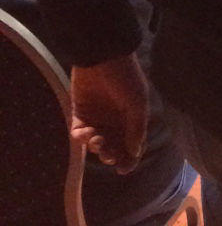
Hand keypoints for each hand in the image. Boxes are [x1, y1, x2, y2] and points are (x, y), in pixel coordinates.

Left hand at [70, 53, 149, 173]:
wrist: (102, 56)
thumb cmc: (125, 78)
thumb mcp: (137, 102)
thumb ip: (136, 128)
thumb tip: (135, 152)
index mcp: (133, 119)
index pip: (132, 145)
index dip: (129, 159)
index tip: (123, 169)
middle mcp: (115, 120)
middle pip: (114, 147)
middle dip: (111, 155)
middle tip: (108, 154)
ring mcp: (97, 117)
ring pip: (96, 142)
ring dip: (95, 146)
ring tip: (96, 139)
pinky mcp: (80, 111)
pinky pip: (79, 131)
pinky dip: (80, 136)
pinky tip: (83, 133)